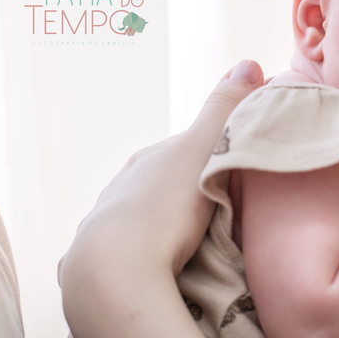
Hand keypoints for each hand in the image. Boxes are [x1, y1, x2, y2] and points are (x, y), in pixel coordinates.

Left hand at [59, 61, 263, 337]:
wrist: (113, 274)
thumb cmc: (164, 209)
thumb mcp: (205, 152)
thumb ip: (225, 110)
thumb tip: (249, 62)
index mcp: (144, 162)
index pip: (182, 151)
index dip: (209, 159)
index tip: (232, 175)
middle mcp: (117, 189)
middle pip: (158, 187)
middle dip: (182, 196)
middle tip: (216, 218)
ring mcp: (100, 229)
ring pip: (136, 222)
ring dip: (159, 231)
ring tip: (186, 250)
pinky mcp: (89, 268)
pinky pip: (119, 258)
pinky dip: (137, 260)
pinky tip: (149, 272)